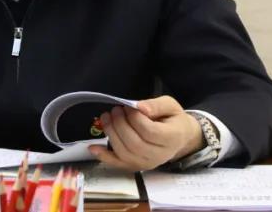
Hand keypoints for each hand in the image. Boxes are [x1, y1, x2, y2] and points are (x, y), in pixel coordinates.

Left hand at [87, 95, 203, 171]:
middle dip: (120, 124)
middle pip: (134, 143)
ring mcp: (147, 163)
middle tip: (115, 110)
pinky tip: (93, 147)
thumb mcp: (170, 106)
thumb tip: (139, 107)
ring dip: (111, 134)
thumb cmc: (173, 119)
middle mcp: (159, 155)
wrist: (178, 138)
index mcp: (172, 138)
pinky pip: (118, 164)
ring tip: (107, 118)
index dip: (135, 118)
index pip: (149, 131)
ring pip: (124, 153)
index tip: (129, 107)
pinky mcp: (136, 166)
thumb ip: (156, 105)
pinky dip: (104, 156)